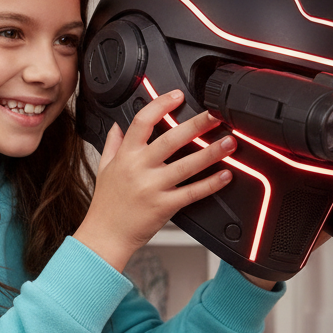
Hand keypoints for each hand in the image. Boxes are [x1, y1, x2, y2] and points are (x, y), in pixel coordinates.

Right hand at [74, 90, 236, 271]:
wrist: (105, 236)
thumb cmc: (106, 205)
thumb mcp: (104, 168)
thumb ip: (112, 144)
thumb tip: (117, 126)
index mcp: (126, 155)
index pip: (143, 121)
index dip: (162, 105)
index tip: (178, 96)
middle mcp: (140, 168)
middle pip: (171, 139)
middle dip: (197, 124)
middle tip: (216, 115)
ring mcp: (153, 187)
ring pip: (187, 165)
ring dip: (211, 152)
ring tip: (229, 142)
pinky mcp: (165, 206)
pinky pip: (192, 192)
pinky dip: (211, 184)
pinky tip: (225, 175)